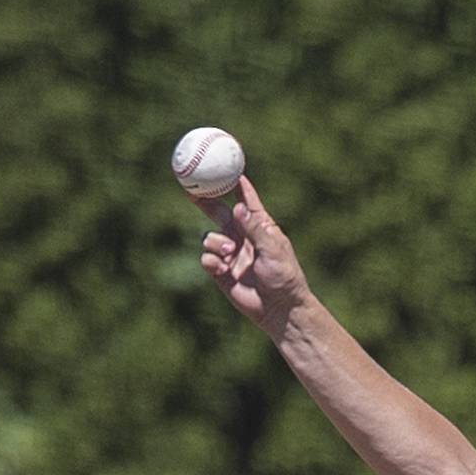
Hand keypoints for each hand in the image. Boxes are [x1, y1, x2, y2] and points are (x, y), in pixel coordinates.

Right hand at [199, 175, 309, 337]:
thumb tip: (238, 207)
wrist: (280, 309)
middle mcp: (242, 237)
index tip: (223, 165)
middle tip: (192, 187)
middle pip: (218, 211)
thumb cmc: (284, 278)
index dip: (234, 182)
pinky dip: (210, 260)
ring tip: (228, 252)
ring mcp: (231, 254)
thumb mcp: (273, 250)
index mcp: (259, 227)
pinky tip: (221, 269)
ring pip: (209, 236)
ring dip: (214, 242)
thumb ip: (255, 228)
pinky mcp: (221, 272)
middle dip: (205, 199)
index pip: (245, 199)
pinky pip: (206, 258)